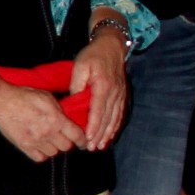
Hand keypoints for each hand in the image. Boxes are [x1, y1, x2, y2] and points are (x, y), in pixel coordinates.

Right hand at [0, 82, 82, 162]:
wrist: (1, 102)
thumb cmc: (23, 96)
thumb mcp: (47, 97)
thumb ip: (59, 110)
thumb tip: (67, 118)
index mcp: (56, 119)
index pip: (77, 135)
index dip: (83, 140)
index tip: (83, 142)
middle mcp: (48, 132)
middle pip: (66, 147)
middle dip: (67, 142)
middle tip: (63, 137)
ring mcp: (35, 141)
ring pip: (53, 153)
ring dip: (54, 147)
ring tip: (50, 140)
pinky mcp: (24, 146)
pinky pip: (39, 157)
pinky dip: (42, 153)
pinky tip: (40, 146)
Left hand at [72, 27, 131, 148]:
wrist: (112, 47)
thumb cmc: (93, 56)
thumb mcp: (80, 66)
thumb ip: (77, 84)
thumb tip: (73, 101)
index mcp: (103, 86)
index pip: (98, 110)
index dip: (93, 126)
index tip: (88, 138)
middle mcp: (114, 93)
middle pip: (107, 118)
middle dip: (100, 134)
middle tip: (91, 148)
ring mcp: (120, 95)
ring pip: (114, 118)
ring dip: (108, 133)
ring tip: (100, 146)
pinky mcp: (122, 95)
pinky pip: (119, 114)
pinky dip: (115, 126)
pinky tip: (110, 135)